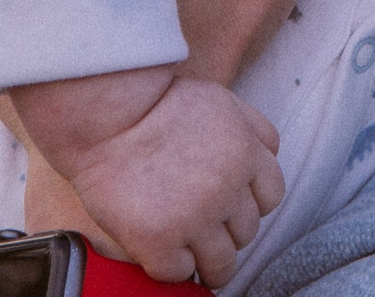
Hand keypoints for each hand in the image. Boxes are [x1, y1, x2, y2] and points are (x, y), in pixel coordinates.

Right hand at [63, 78, 284, 286]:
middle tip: (202, 224)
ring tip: (189, 252)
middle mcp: (226, 190)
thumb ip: (252, 128)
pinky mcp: (157, 241)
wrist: (103, 115)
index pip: (270, 197)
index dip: (249, 202)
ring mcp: (193, 219)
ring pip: (220, 264)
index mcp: (245, 155)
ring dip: (207, 262)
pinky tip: (159, 249)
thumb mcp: (220, 100)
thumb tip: (269, 155)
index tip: (230, 205)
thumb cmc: (156, 103)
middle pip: (246, 232)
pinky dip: (170, 266)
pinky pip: (178, 273)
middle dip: (227, 230)